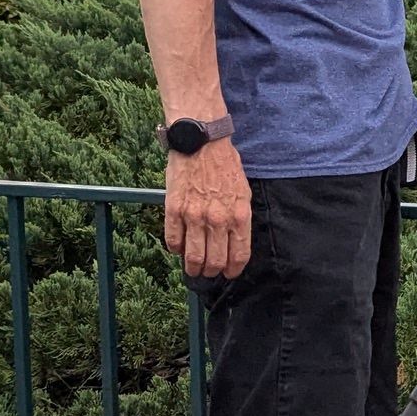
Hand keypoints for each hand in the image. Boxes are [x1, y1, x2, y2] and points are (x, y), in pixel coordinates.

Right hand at [164, 139, 252, 279]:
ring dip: (193, 267)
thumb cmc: (224, 165)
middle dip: (212, 271)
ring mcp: (194, 216)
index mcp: (239, 215)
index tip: (229, 273)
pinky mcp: (174, 210)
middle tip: (209, 272)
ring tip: (193, 268)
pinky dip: (176, 249)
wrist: (201, 142)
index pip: (238, 255)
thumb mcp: (243, 191)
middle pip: (215, 261)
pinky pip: (173, 241)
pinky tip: (179, 248)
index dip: (233, 270)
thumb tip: (233, 241)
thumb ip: (239, 218)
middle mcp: (218, 219)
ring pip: (193, 256)